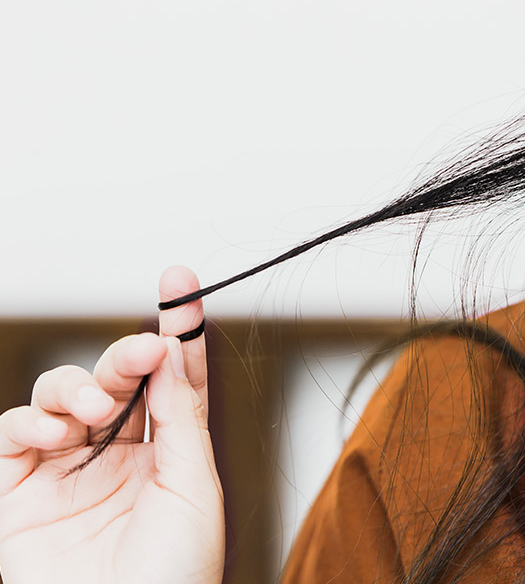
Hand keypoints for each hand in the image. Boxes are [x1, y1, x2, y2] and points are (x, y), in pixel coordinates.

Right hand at [0, 266, 223, 583]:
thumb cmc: (172, 576)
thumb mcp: (193, 489)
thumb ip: (180, 419)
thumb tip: (173, 353)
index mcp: (166, 456)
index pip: (171, 381)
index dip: (178, 332)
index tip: (181, 283)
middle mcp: (115, 457)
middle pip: (118, 380)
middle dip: (128, 354)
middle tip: (145, 348)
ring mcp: (64, 471)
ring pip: (62, 394)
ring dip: (80, 387)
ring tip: (100, 410)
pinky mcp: (16, 491)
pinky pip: (15, 432)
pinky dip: (33, 418)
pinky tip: (59, 430)